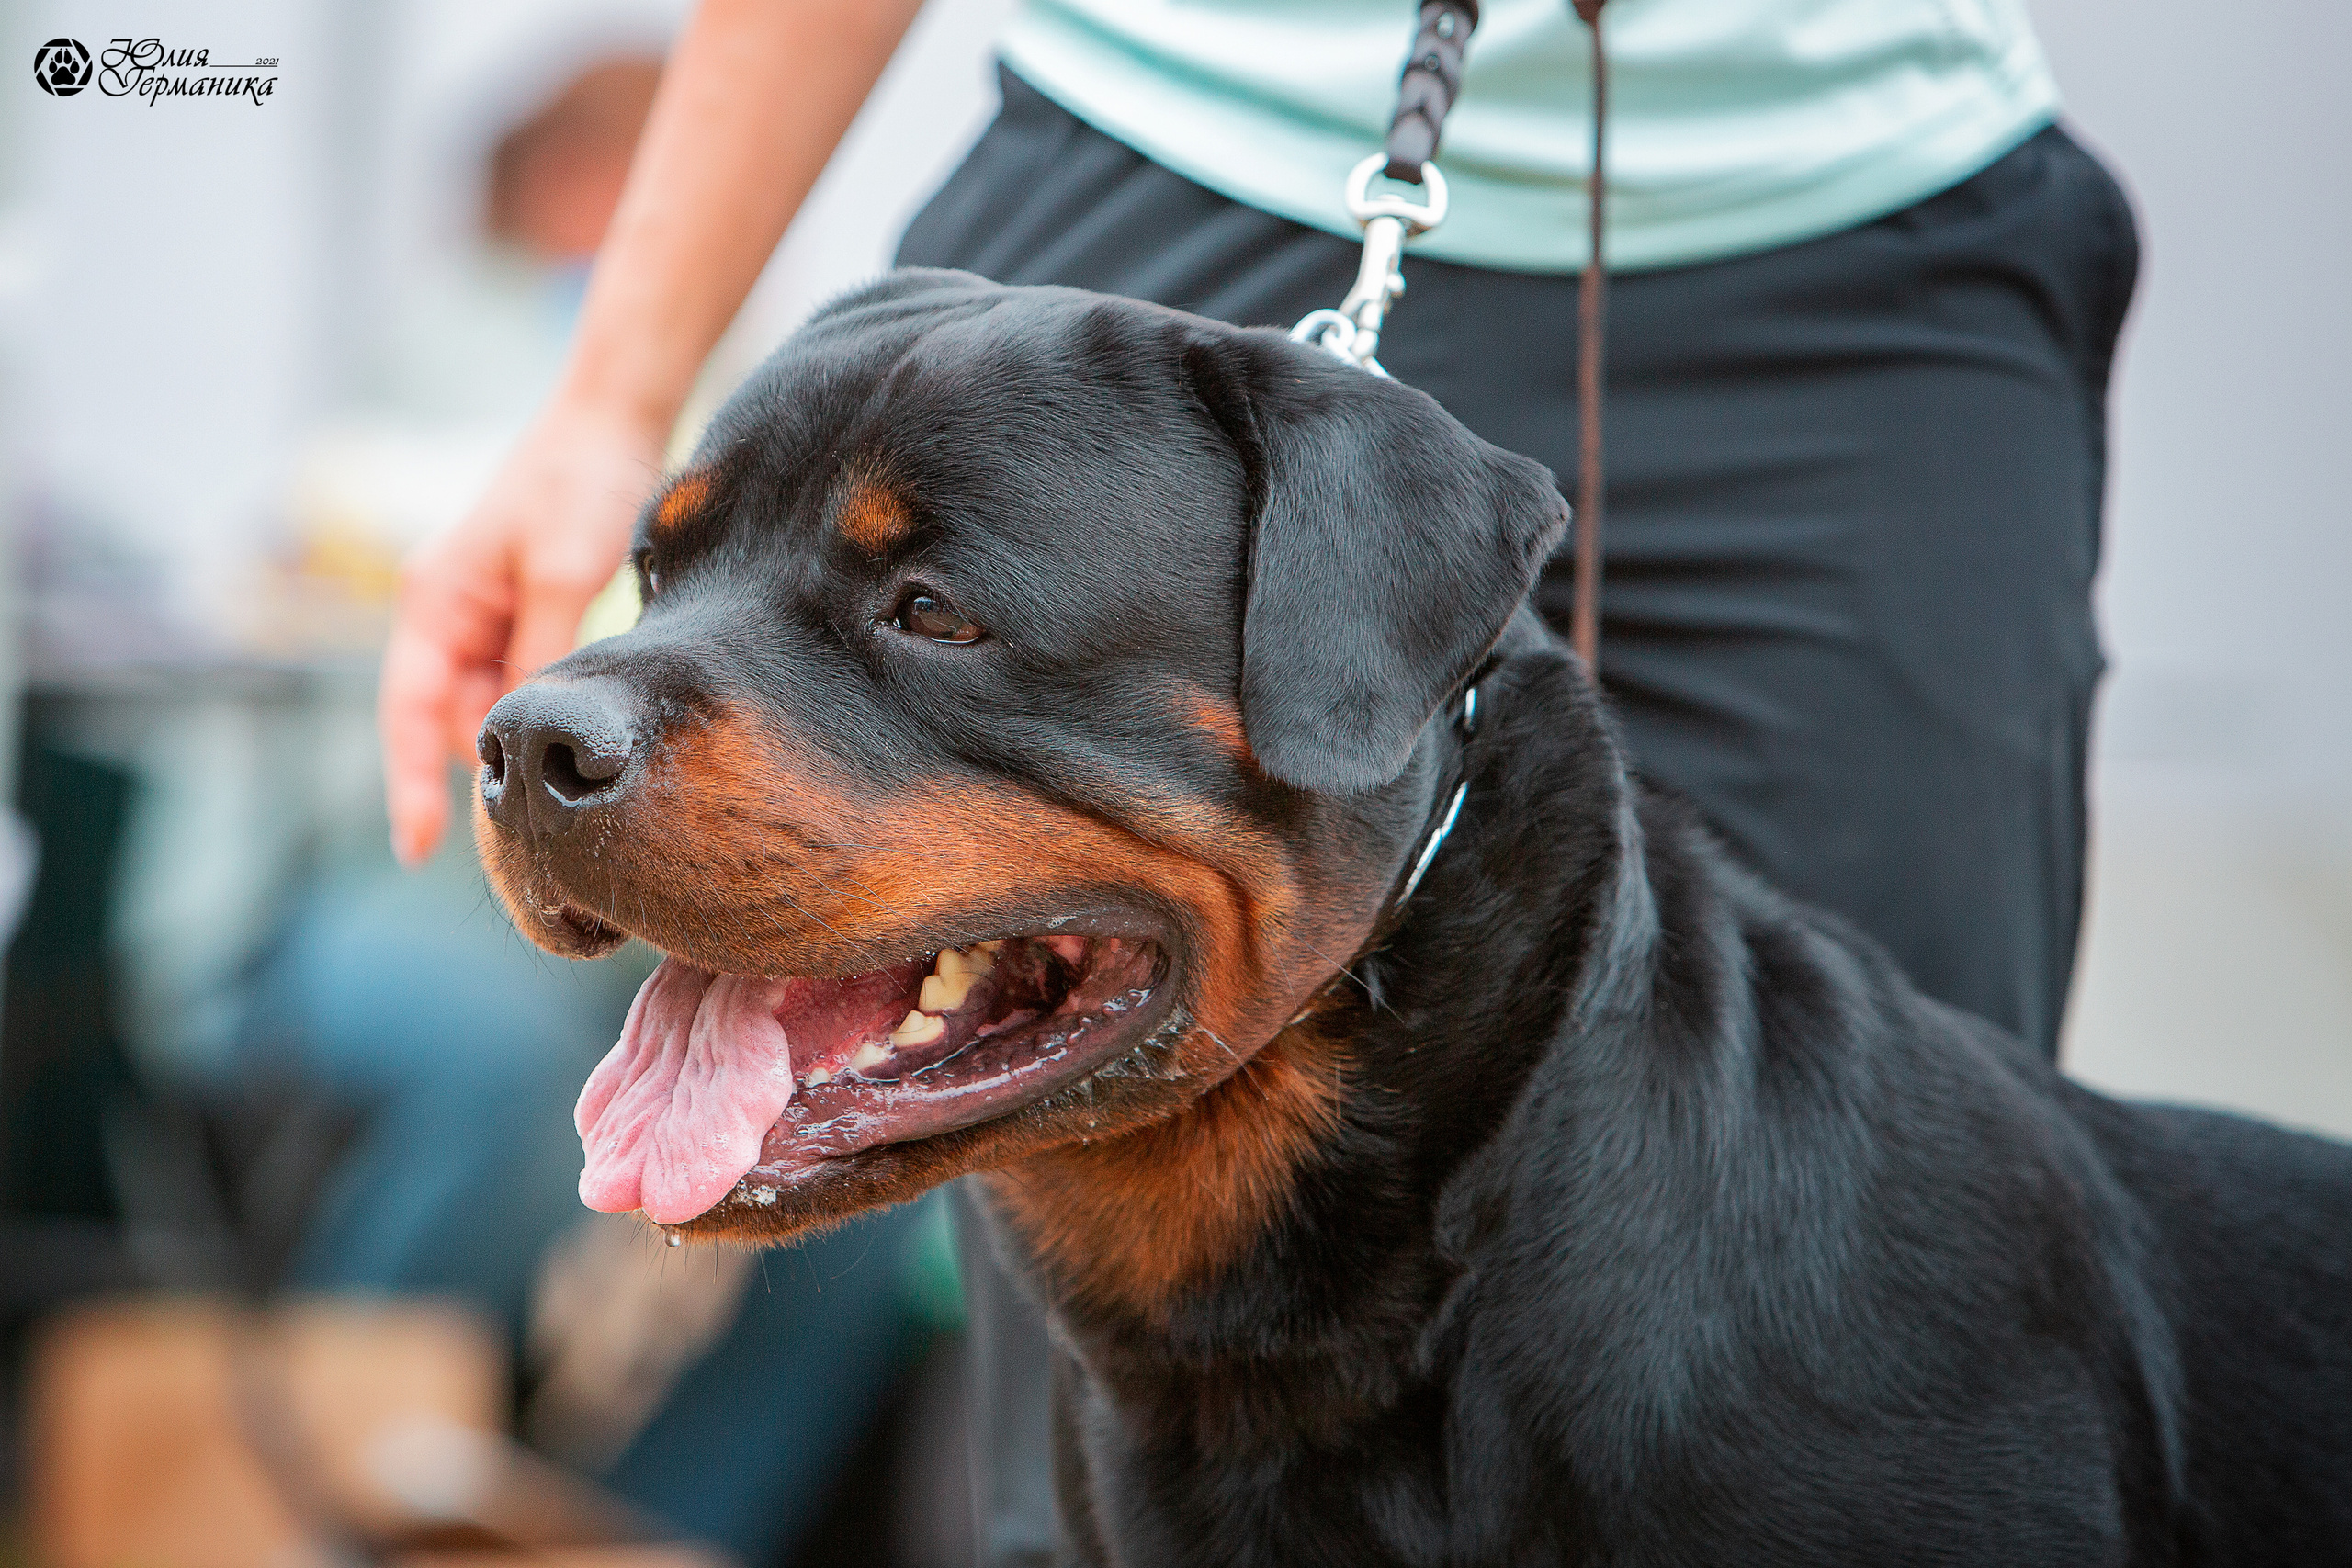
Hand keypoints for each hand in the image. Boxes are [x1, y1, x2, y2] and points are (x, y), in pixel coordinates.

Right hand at [379, 397, 664, 865]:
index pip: (407, 712)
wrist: (613, 418)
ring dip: (522, 736)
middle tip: (536, 821)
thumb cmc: (579, 481)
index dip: (408, 784)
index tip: (417, 850)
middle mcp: (450, 613)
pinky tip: (588, 726)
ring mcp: (488, 615)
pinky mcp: (529, 612)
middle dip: (482, 765)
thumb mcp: (565, 572)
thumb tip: (530, 732)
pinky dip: (548, 707)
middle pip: (450, 718)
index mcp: (436, 601)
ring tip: (573, 769)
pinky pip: (526, 681)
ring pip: (493, 705)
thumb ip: (543, 652)